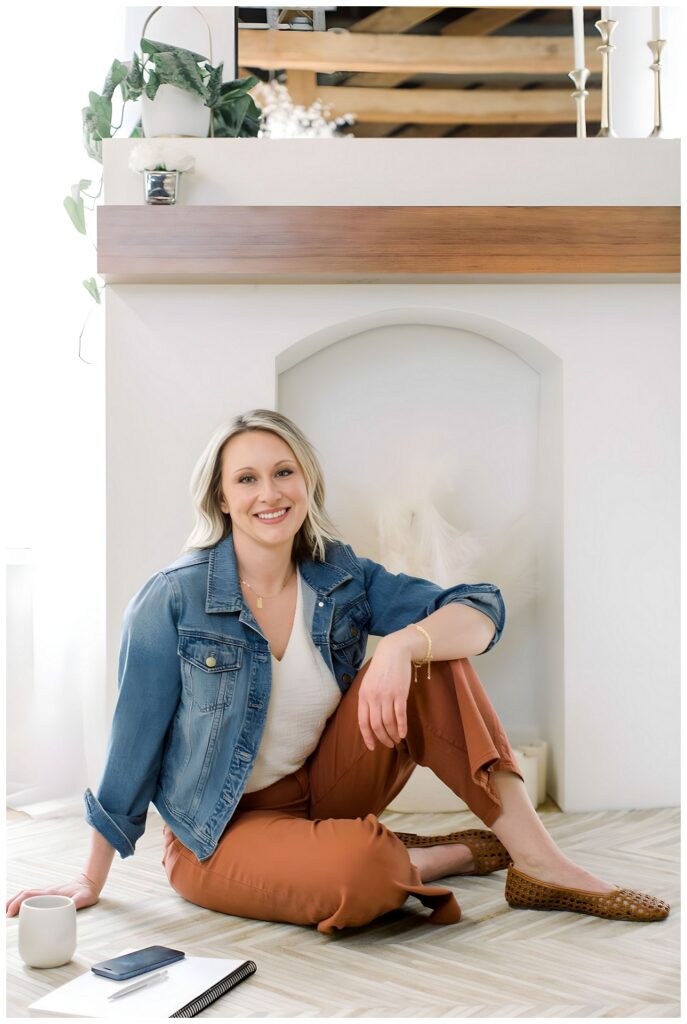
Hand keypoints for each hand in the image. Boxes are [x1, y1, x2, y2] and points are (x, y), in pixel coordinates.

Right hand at [6, 877, 99, 917]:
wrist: (89, 882)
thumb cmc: (86, 891)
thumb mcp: (83, 898)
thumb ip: (76, 903)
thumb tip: (70, 909)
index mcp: (51, 893)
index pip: (29, 895)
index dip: (18, 903)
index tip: (10, 913)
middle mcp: (47, 891)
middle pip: (24, 894)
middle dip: (12, 902)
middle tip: (4, 913)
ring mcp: (47, 892)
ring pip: (27, 895)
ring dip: (16, 901)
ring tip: (7, 911)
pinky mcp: (49, 895)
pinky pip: (32, 897)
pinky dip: (23, 901)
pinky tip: (21, 908)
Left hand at [357, 634, 412, 750]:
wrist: (393, 652)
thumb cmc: (381, 668)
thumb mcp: (368, 683)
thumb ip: (367, 699)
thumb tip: (369, 718)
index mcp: (363, 696)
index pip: (363, 722)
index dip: (367, 737)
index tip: (372, 747)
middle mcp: (373, 698)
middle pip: (376, 725)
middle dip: (382, 738)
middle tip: (388, 744)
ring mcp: (386, 696)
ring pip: (388, 723)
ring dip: (393, 735)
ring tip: (397, 740)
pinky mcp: (400, 694)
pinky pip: (400, 715)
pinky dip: (402, 727)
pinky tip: (404, 733)